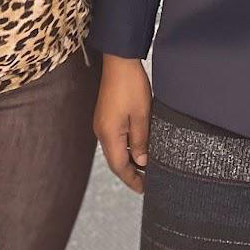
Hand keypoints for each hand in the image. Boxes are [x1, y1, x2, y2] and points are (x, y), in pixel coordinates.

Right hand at [94, 54, 151, 192]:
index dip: (132, 179)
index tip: (144, 189)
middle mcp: (102, 132)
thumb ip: (141, 141)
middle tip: (146, 182)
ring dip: (129, 160)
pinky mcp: (106, 116)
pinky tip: (138, 148)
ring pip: (116, 150)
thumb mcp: (142, 115)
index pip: (120, 166)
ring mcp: (102, 124)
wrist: (119, 60)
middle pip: (115, 161)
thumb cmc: (130, 85)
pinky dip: (126, 148)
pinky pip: (115, 139)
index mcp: (109, 134)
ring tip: (145, 168)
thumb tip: (142, 161)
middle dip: (130, 173)